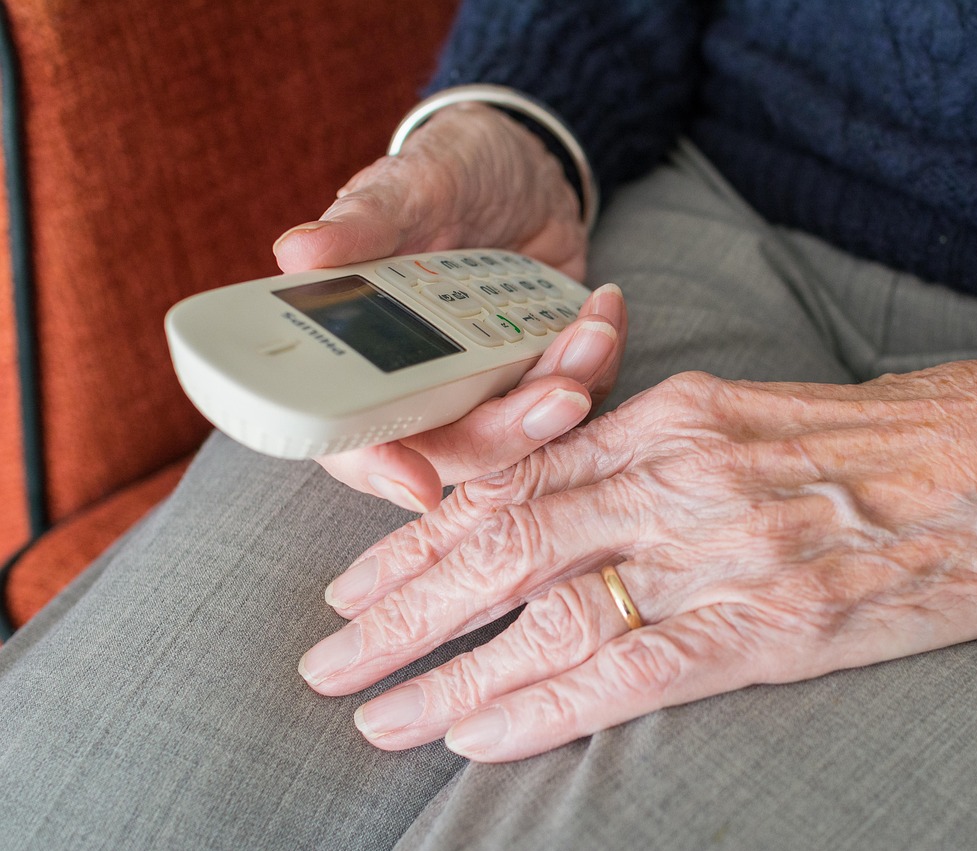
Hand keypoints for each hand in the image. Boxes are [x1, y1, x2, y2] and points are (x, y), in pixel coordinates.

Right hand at [272, 103, 624, 509]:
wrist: (521, 162)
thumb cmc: (446, 172)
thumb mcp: (408, 186)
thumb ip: (363, 224)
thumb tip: (296, 253)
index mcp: (365, 358)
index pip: (356, 440)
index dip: (381, 470)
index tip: (419, 486)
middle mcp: (425, 387)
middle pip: (459, 451)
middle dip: (514, 431)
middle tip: (561, 393)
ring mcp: (489, 385)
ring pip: (528, 431)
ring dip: (569, 389)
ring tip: (593, 330)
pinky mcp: (543, 372)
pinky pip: (579, 393)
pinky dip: (600, 362)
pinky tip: (605, 311)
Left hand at [298, 360, 976, 760]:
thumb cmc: (896, 439)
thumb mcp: (760, 419)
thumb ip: (662, 456)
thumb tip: (570, 507)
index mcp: (678, 415)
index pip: (518, 477)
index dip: (425, 535)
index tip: (361, 581)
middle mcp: (684, 474)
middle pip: (506, 541)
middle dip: (402, 605)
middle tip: (327, 657)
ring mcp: (724, 549)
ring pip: (547, 610)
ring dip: (449, 669)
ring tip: (373, 712)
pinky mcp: (772, 624)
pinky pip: (628, 669)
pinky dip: (541, 706)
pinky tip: (476, 737)